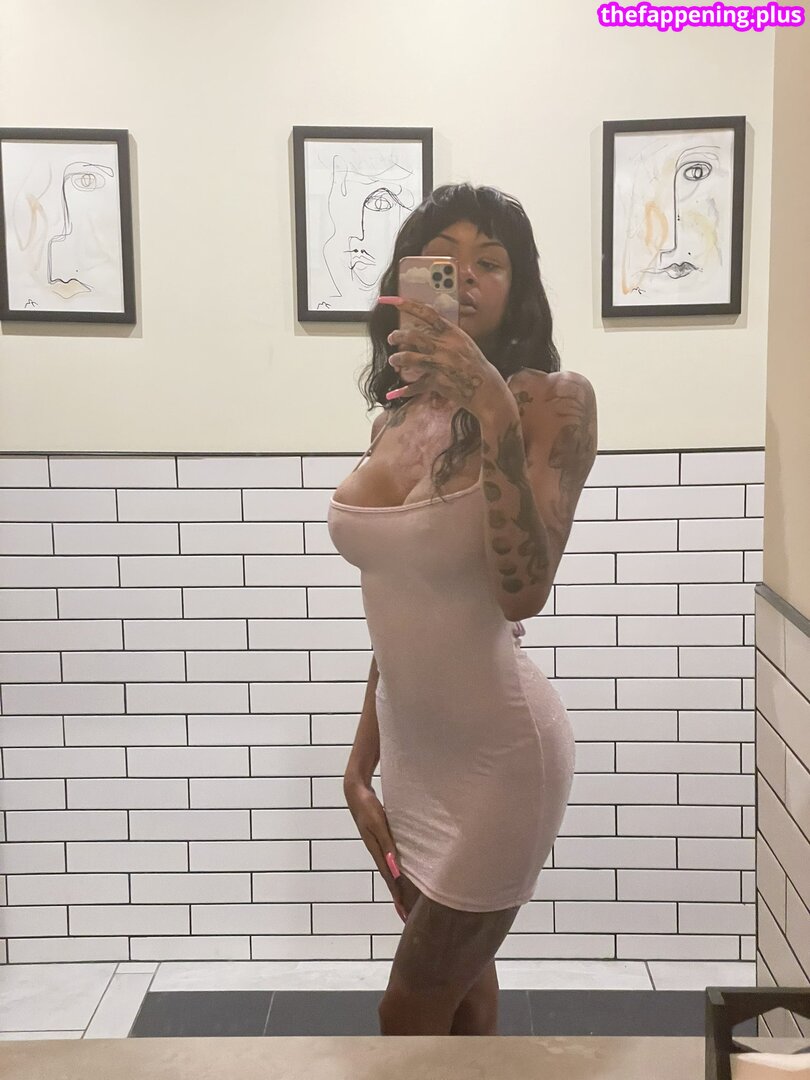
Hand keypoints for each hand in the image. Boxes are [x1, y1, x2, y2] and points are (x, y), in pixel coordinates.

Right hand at [344, 780, 409, 922]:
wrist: (355, 791)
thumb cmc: (368, 807)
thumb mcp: (379, 826)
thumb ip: (387, 847)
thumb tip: (395, 871)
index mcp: (376, 851)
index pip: (389, 878)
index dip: (396, 896)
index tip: (403, 913)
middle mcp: (376, 851)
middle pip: (389, 878)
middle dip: (397, 896)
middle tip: (405, 914)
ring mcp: (377, 844)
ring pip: (389, 869)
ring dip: (397, 884)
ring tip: (405, 898)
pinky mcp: (379, 837)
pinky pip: (389, 858)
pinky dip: (395, 868)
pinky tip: (400, 870)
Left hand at [379, 296, 501, 419]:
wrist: (486, 387)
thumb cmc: (474, 364)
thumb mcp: (463, 342)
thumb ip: (445, 334)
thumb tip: (424, 330)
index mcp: (452, 333)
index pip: (427, 313)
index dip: (408, 305)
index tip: (392, 300)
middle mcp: (444, 346)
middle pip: (412, 335)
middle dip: (396, 336)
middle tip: (391, 338)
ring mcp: (440, 364)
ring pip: (408, 357)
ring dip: (397, 358)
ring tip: (393, 360)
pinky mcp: (437, 382)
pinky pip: (416, 385)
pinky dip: (405, 390)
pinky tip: (395, 392)